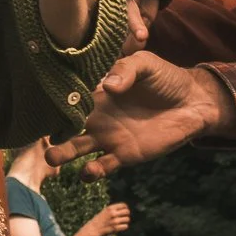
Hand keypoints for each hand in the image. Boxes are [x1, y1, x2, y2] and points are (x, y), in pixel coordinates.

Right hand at [47, 52, 235, 177]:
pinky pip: (104, 166)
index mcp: (99, 95)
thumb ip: (125, 70)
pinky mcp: (126, 155)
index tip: (40, 105)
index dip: (55, 103)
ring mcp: (110, 138)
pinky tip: (88, 171)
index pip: (71, 99)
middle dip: (52, 133)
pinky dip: (93, 171)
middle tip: (40, 136)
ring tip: (53, 157)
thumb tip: (107, 86)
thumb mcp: (145, 63)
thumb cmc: (167, 78)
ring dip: (64, 155)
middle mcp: (98, 117)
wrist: (194, 102)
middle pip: (67, 127)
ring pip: (79, 149)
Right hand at [90, 201, 131, 235]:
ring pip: (127, 219)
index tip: (124, 211)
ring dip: (125, 221)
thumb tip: (126, 208)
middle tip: (123, 217)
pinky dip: (124, 227)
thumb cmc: (100, 220)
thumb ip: (114, 209)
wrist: (94, 228)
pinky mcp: (115, 228)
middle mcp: (113, 213)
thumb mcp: (105, 211)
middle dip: (126, 214)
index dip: (125, 208)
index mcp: (110, 208)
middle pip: (127, 211)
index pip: (124, 205)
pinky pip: (126, 226)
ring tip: (121, 222)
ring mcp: (114, 221)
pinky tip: (120, 227)